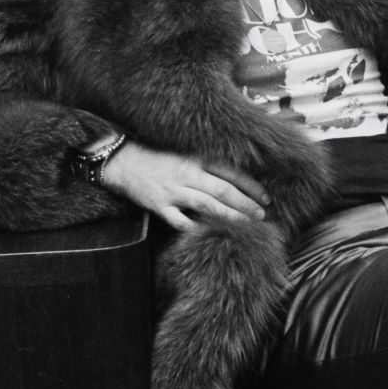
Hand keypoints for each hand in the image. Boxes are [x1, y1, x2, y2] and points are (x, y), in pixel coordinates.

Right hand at [99, 141, 270, 233]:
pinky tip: (212, 235)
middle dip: (247, 204)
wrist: (122, 160)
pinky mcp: (159, 206)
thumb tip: (234, 180)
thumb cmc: (155, 155)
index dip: (251, 186)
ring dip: (230, 216)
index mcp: (195, 159)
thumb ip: (206, 165)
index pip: (231, 173)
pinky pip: (181, 221)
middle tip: (262, 215)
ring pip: (208, 205)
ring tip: (247, 225)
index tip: (266, 197)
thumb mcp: (184, 153)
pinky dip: (197, 228)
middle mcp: (187, 174)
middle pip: (224, 190)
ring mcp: (173, 191)